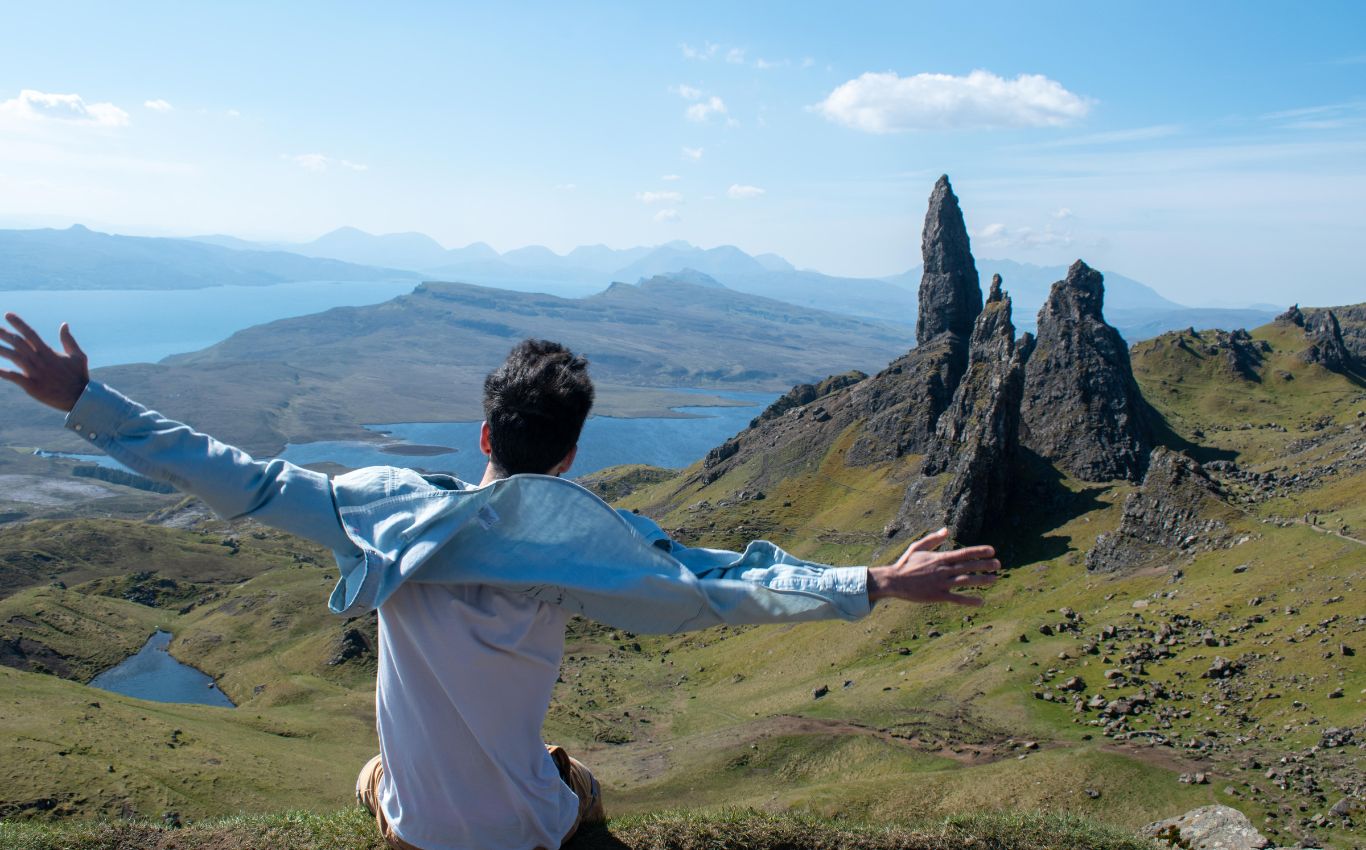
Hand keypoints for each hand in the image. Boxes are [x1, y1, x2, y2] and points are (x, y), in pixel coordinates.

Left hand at [0, 313, 89, 411]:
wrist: (80, 397)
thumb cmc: (79, 375)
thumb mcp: (78, 355)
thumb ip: (68, 340)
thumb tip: (64, 324)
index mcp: (49, 352)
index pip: (30, 334)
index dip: (18, 324)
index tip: (7, 315)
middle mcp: (40, 360)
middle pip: (18, 343)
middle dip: (4, 334)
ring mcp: (35, 373)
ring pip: (14, 357)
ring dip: (1, 350)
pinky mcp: (32, 386)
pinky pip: (14, 377)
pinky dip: (3, 373)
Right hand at [867, 528, 999, 606]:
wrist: (893, 581)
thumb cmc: (905, 564)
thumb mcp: (917, 547)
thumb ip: (933, 539)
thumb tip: (946, 530)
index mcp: (939, 558)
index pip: (964, 553)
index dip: (979, 551)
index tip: (992, 550)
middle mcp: (943, 570)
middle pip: (968, 566)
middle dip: (985, 565)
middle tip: (998, 564)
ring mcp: (941, 583)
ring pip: (966, 581)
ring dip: (982, 580)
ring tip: (995, 579)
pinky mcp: (938, 596)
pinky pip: (957, 599)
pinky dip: (969, 600)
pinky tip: (981, 601)